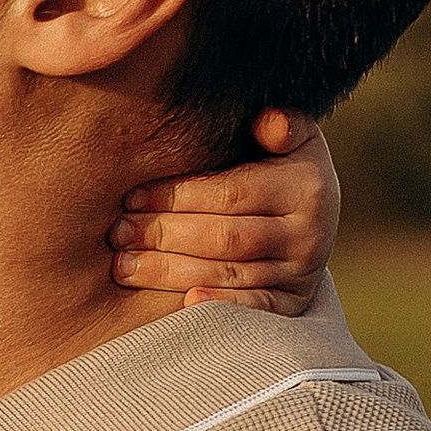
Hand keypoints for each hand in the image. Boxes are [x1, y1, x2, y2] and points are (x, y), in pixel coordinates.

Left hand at [108, 111, 340, 315]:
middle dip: (164, 235)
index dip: (177, 196)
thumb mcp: (292, 140)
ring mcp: (301, 274)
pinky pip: (253, 308)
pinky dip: (220, 306)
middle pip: (224, 237)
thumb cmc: (281, 171)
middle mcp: (310, 233)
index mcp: (308, 186)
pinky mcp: (292, 305)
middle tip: (118, 233)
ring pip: (228, 274)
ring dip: (171, 272)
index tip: (132, 197)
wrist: (311, 225)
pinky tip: (183, 305)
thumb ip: (281, 125)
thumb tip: (267, 122)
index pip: (230, 193)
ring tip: (124, 266)